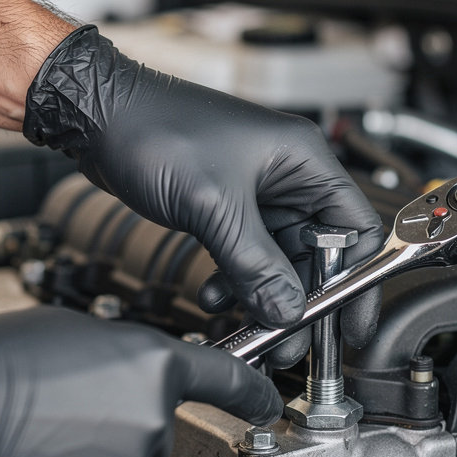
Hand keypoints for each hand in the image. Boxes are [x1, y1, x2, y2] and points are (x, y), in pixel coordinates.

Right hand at [0, 307, 281, 456]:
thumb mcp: (76, 333)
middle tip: (69, 407)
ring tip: (43, 434)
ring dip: (93, 454)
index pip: (226, 378)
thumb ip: (122, 356)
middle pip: (155, 425)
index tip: (270, 402)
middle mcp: (152, 420)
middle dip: (122, 419)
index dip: (254, 390)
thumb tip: (126, 376)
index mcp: (153, 366)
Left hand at [23, 25, 383, 360]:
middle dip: (301, 300)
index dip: (357, 281)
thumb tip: (287, 312)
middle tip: (287, 342)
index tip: (348, 325)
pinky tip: (214, 297)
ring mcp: (256, 192)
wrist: (98, 114)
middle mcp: (288, 176)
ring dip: (262, 296)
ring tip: (247, 327)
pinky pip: (245, 256)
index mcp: (304, 161)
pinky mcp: (226, 206)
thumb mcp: (214, 206)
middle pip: (317, 253)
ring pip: (278, 260)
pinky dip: (234, 282)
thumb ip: (255, 265)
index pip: (356, 229)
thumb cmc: (157, 129)